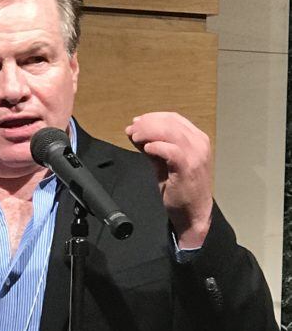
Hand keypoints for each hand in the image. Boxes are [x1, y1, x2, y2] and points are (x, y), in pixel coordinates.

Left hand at [125, 112, 212, 247]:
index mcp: (196, 139)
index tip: (136, 122)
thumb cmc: (181, 189)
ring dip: (148, 132)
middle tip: (132, 129)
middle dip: (146, 123)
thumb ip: (153, 146)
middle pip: (170, 122)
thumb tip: (136, 132)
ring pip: (170, 132)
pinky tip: (147, 149)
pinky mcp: (188, 167)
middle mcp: (199, 143)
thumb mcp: (164, 162)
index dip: (152, 117)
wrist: (193, 213)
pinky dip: (156, 146)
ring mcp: (196, 155)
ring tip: (135, 137)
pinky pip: (171, 150)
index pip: (173, 118)